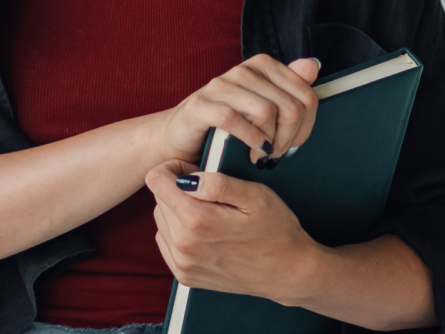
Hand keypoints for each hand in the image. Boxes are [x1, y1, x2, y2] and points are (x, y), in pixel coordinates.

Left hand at [145, 159, 323, 302]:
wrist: (287, 272)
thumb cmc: (276, 231)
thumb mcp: (255, 197)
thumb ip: (218, 183)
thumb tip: (187, 177)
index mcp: (197, 220)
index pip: (156, 180)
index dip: (173, 168)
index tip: (192, 171)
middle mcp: (183, 244)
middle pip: (158, 199)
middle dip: (177, 189)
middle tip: (208, 194)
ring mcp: (182, 263)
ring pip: (161, 220)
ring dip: (177, 211)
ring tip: (209, 214)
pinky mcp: (185, 275)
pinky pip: (166, 242)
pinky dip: (178, 232)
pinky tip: (204, 232)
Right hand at [156, 55, 319, 165]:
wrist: (179, 138)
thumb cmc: (225, 126)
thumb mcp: (262, 107)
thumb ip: (289, 88)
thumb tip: (312, 65)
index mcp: (262, 66)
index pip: (306, 95)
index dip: (306, 126)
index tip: (294, 143)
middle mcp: (242, 71)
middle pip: (290, 106)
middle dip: (289, 138)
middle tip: (277, 154)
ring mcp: (219, 85)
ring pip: (266, 112)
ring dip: (270, 142)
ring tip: (263, 156)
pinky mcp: (199, 105)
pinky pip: (234, 120)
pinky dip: (249, 140)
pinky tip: (251, 152)